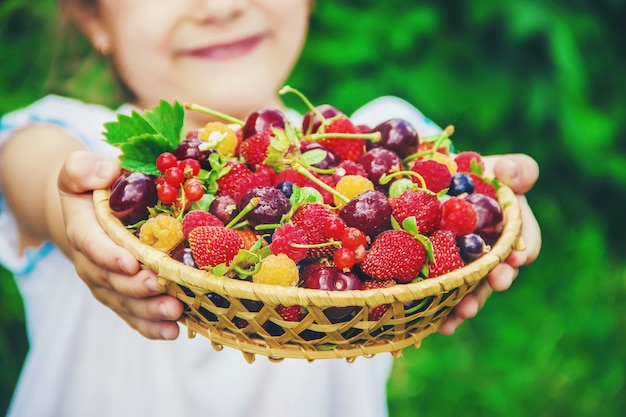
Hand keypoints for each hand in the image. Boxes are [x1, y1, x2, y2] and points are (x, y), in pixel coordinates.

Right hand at [57, 150, 183, 338]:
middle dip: (137, 288)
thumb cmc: (93, 188)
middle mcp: (91, 262)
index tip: (130, 263)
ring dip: (148, 310)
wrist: (90, 212)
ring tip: (174, 313)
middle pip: (111, 280)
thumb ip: (84, 168)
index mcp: (82, 228)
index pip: (90, 243)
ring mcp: (107, 282)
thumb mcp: (81, 169)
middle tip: (162, 288)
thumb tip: (106, 172)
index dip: (109, 255)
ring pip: (124, 302)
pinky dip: (151, 326)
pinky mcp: (123, 294)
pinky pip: (134, 314)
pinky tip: (172, 331)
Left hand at [438, 153, 541, 334]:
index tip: (519, 254)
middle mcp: (492, 252)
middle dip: (498, 278)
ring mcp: (467, 267)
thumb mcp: (494, 166)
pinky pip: (444, 296)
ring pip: (473, 289)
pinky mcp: (441, 276)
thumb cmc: (469, 174)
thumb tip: (508, 172)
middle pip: (501, 270)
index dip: (524, 247)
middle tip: (496, 283)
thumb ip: (514, 168)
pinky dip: (442, 312)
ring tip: (463, 313)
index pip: (526, 240)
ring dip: (471, 302)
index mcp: (510, 227)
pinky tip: (438, 325)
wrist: (429, 184)